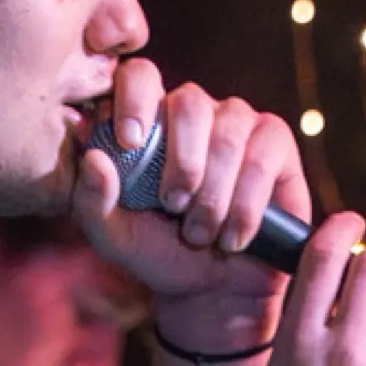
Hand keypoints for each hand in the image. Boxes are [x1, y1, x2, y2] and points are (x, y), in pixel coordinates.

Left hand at [74, 64, 309, 351]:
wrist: (211, 289)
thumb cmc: (157, 252)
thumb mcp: (113, 236)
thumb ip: (91, 200)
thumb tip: (94, 158)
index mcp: (147, 118)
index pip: (139, 76)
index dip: (134, 99)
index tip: (129, 142)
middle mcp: (193, 110)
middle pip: (189, 102)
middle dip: (181, 164)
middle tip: (173, 207)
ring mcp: (238, 121)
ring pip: (228, 136)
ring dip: (212, 196)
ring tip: (200, 234)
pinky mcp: (274, 143)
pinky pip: (262, 159)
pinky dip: (245, 207)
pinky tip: (233, 236)